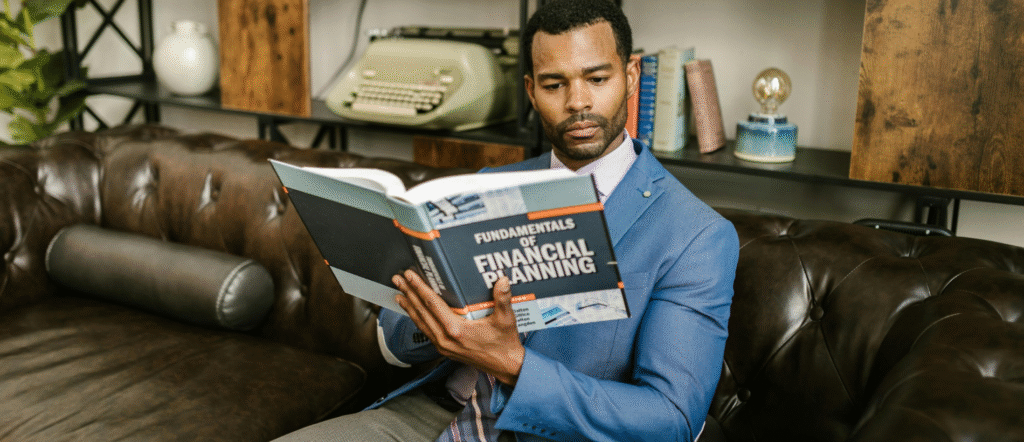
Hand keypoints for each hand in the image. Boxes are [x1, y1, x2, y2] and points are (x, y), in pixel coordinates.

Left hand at [393, 270, 524, 384]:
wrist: (506, 367)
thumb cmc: (505, 343)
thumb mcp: (506, 320)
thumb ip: (503, 299)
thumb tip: (502, 280)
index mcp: (457, 330)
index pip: (432, 304)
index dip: (419, 288)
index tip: (409, 275)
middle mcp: (445, 339)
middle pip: (421, 312)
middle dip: (409, 294)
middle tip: (397, 279)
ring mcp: (443, 346)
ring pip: (421, 323)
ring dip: (409, 307)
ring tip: (399, 294)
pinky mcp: (445, 350)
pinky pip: (426, 331)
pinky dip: (417, 319)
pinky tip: (413, 313)